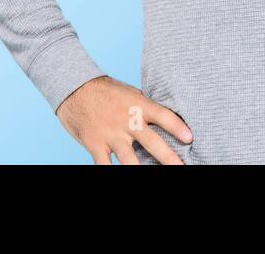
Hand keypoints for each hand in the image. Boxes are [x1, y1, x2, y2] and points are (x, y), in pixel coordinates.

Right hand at [54, 75, 193, 164]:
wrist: (74, 87)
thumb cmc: (106, 91)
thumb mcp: (130, 93)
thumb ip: (144, 107)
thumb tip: (162, 120)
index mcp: (138, 105)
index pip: (163, 115)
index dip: (177, 126)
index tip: (190, 137)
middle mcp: (127, 120)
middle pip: (152, 142)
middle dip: (168, 157)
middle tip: (181, 167)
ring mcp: (111, 133)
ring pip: (130, 159)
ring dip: (142, 170)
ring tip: (153, 176)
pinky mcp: (95, 143)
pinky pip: (105, 165)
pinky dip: (111, 172)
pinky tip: (120, 176)